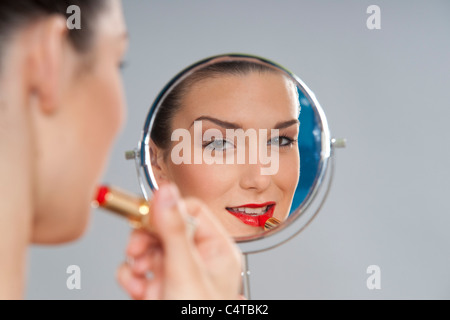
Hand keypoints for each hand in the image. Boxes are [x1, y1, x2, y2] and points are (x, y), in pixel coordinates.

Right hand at [117, 183, 242, 299]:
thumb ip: (173, 230)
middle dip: (147, 238)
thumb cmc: (199, 317)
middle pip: (166, 229)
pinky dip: (132, 275)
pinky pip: (142, 270)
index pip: (192, 211)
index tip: (147, 213)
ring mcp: (179, 274)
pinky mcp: (161, 288)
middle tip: (137, 246)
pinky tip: (133, 284)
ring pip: (151, 249)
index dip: (167, 210)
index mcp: (217, 249)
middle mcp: (199, 259)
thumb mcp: (185, 270)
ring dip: (137, 258)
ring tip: (137, 270)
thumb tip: (165, 192)